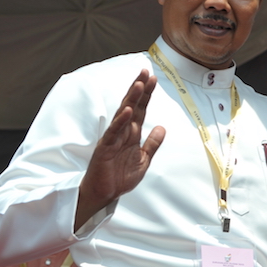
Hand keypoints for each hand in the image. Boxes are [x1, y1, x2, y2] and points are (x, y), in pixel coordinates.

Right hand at [75, 70, 165, 230]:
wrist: (105, 194)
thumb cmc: (120, 177)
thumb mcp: (144, 159)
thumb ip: (152, 143)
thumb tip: (162, 127)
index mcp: (131, 134)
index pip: (140, 109)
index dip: (147, 95)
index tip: (153, 78)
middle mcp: (122, 132)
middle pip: (132, 106)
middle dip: (139, 89)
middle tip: (146, 72)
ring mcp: (113, 139)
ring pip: (123, 115)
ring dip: (131, 100)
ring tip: (139, 84)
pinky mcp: (105, 148)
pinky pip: (113, 133)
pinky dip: (120, 121)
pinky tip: (126, 110)